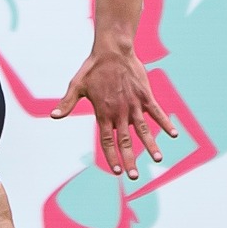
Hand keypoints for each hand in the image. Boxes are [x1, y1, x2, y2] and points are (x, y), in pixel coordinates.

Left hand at [53, 45, 177, 179]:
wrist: (113, 51)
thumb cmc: (93, 69)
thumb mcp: (76, 86)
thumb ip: (67, 104)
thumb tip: (53, 117)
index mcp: (103, 113)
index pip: (107, 141)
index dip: (111, 156)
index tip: (115, 170)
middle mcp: (119, 112)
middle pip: (125, 141)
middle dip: (130, 160)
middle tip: (133, 176)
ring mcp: (134, 105)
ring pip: (143, 130)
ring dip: (151, 145)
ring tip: (158, 160)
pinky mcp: (145, 96)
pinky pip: (157, 112)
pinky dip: (165, 123)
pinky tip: (173, 135)